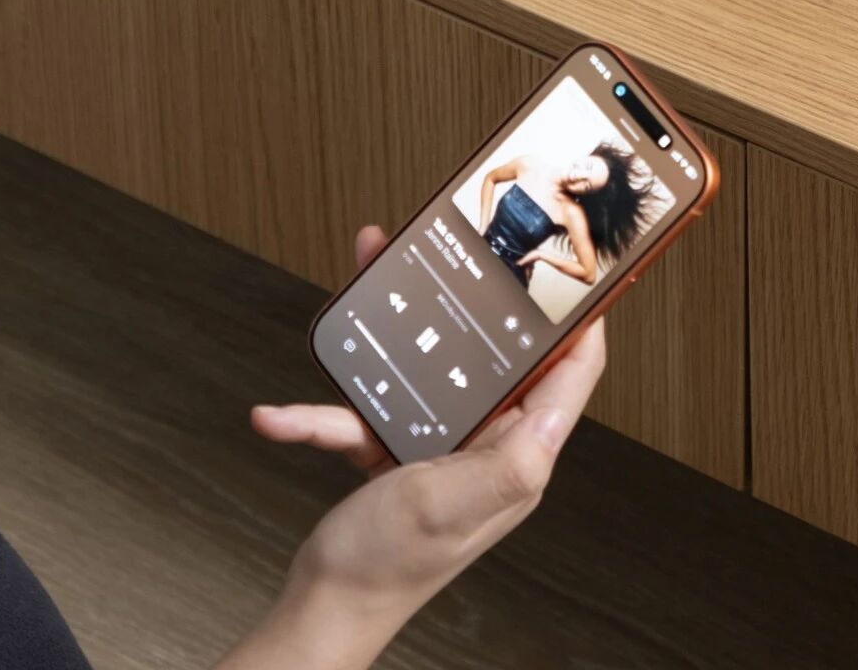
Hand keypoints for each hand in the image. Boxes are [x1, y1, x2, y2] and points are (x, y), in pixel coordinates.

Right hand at [224, 227, 603, 668]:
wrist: (325, 608)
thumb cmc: (389, 567)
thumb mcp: (450, 503)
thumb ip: (506, 459)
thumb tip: (559, 410)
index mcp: (516, 453)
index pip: (569, 374)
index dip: (577, 319)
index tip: (565, 266)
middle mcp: (486, 445)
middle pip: (490, 354)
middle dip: (466, 300)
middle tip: (448, 249)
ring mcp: (440, 445)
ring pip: (425, 366)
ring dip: (390, 332)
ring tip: (366, 281)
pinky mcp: (396, 449)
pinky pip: (364, 410)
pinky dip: (322, 412)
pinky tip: (280, 416)